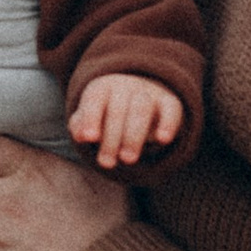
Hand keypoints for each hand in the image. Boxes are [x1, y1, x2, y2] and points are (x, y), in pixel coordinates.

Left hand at [67, 71, 183, 170]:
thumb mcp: (91, 117)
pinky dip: (168, 123)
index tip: (89, 139)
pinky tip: (162, 140)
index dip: (91, 117)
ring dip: (134, 135)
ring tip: (127, 160)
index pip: (94, 98)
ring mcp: (149, 92)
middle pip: (117, 109)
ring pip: (142, 108)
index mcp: (102, 87)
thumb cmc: (108, 112)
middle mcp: (125, 86)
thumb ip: (81, 125)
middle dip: (111, 138)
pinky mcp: (169, 102)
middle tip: (105, 164)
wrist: (140, 95)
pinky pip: (171, 109)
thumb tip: (79, 135)